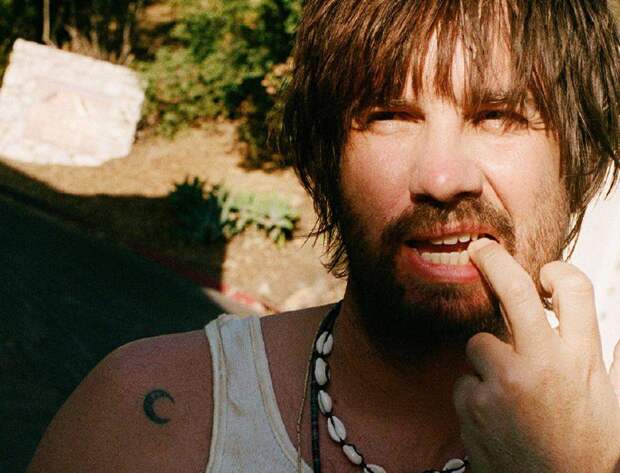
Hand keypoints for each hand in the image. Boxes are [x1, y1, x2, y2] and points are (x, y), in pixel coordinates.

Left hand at [453, 238, 619, 472]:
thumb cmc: (585, 452)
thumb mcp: (616, 406)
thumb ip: (617, 364)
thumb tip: (618, 333)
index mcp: (583, 360)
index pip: (575, 290)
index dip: (557, 272)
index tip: (544, 274)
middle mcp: (544, 364)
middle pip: (514, 290)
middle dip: (494, 262)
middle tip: (480, 250)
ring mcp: (505, 382)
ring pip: (480, 341)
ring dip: (488, 360)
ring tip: (508, 392)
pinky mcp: (474, 402)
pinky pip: (465, 380)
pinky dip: (475, 394)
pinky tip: (493, 417)